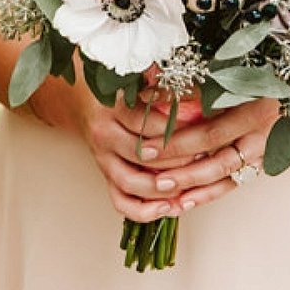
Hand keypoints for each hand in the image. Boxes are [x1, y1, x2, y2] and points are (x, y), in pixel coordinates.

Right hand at [41, 85, 278, 223]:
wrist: (84, 102)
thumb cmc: (120, 90)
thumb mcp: (136, 79)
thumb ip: (161, 83)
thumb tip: (195, 87)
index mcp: (113, 108)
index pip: (148, 123)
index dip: (178, 129)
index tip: (204, 128)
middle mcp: (104, 135)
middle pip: (141, 154)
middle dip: (177, 159)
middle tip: (205, 158)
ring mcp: (103, 159)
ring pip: (131, 182)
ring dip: (161, 188)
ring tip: (184, 186)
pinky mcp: (106, 176)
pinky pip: (121, 202)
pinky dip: (145, 210)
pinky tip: (169, 207)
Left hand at [129, 95, 282, 214]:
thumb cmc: (273, 83)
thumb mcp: (242, 79)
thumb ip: (202, 85)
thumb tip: (156, 90)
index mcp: (256, 107)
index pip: (210, 125)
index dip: (176, 130)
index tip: (145, 130)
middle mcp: (261, 132)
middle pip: (214, 148)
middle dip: (177, 156)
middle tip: (144, 158)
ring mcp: (265, 152)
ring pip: (223, 171)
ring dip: (190, 180)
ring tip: (159, 186)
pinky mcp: (265, 165)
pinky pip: (234, 183)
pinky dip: (209, 193)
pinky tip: (185, 201)